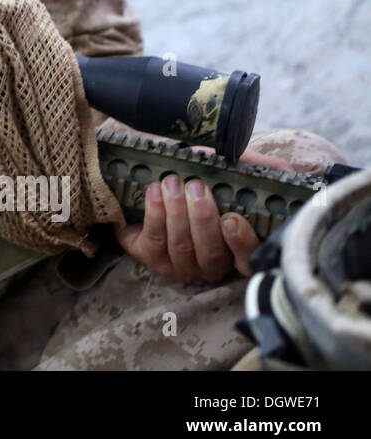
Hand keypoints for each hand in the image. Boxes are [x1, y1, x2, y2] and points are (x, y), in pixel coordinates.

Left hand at [114, 147, 291, 283]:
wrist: (165, 182)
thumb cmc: (207, 181)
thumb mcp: (236, 173)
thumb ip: (261, 172)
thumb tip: (285, 171)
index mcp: (238, 251)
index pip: (248, 260)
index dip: (240, 243)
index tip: (231, 219)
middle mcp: (212, 266)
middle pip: (210, 252)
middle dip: (201, 218)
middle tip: (196, 186)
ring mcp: (182, 267)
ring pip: (180, 247)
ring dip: (175, 212)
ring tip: (172, 183)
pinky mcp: (153, 259)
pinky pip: (154, 243)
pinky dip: (154, 215)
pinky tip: (154, 192)